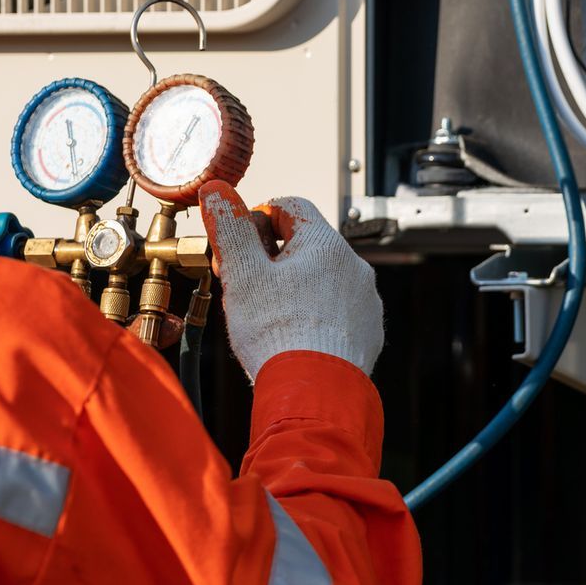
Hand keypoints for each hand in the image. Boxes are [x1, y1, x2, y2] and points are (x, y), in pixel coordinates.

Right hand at [199, 182, 383, 379]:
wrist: (314, 393)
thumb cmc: (278, 334)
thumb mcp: (243, 274)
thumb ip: (230, 228)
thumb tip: (217, 191)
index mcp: (326, 244)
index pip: (290, 207)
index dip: (257, 220)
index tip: (239, 245)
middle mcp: (354, 267)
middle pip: (306, 245)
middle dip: (271, 259)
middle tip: (244, 286)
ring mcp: (364, 302)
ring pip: (321, 280)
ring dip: (293, 288)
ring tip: (266, 317)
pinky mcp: (367, 333)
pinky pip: (336, 312)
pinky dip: (313, 317)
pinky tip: (292, 338)